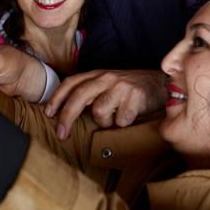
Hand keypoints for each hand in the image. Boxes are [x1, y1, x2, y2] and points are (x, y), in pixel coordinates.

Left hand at [45, 69, 166, 139]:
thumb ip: (90, 93)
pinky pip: (120, 120)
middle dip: (67, 116)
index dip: (57, 98)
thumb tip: (65, 112)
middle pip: (80, 95)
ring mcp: (121, 87)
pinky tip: (129, 117)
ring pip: (100, 111)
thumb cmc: (130, 89)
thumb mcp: (108, 85)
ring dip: (105, 121)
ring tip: (115, 118)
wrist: (160, 84)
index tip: (48, 114)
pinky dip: (122, 124)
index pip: (71, 83)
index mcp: (98, 74)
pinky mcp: (135, 97)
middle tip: (61, 134)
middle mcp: (107, 78)